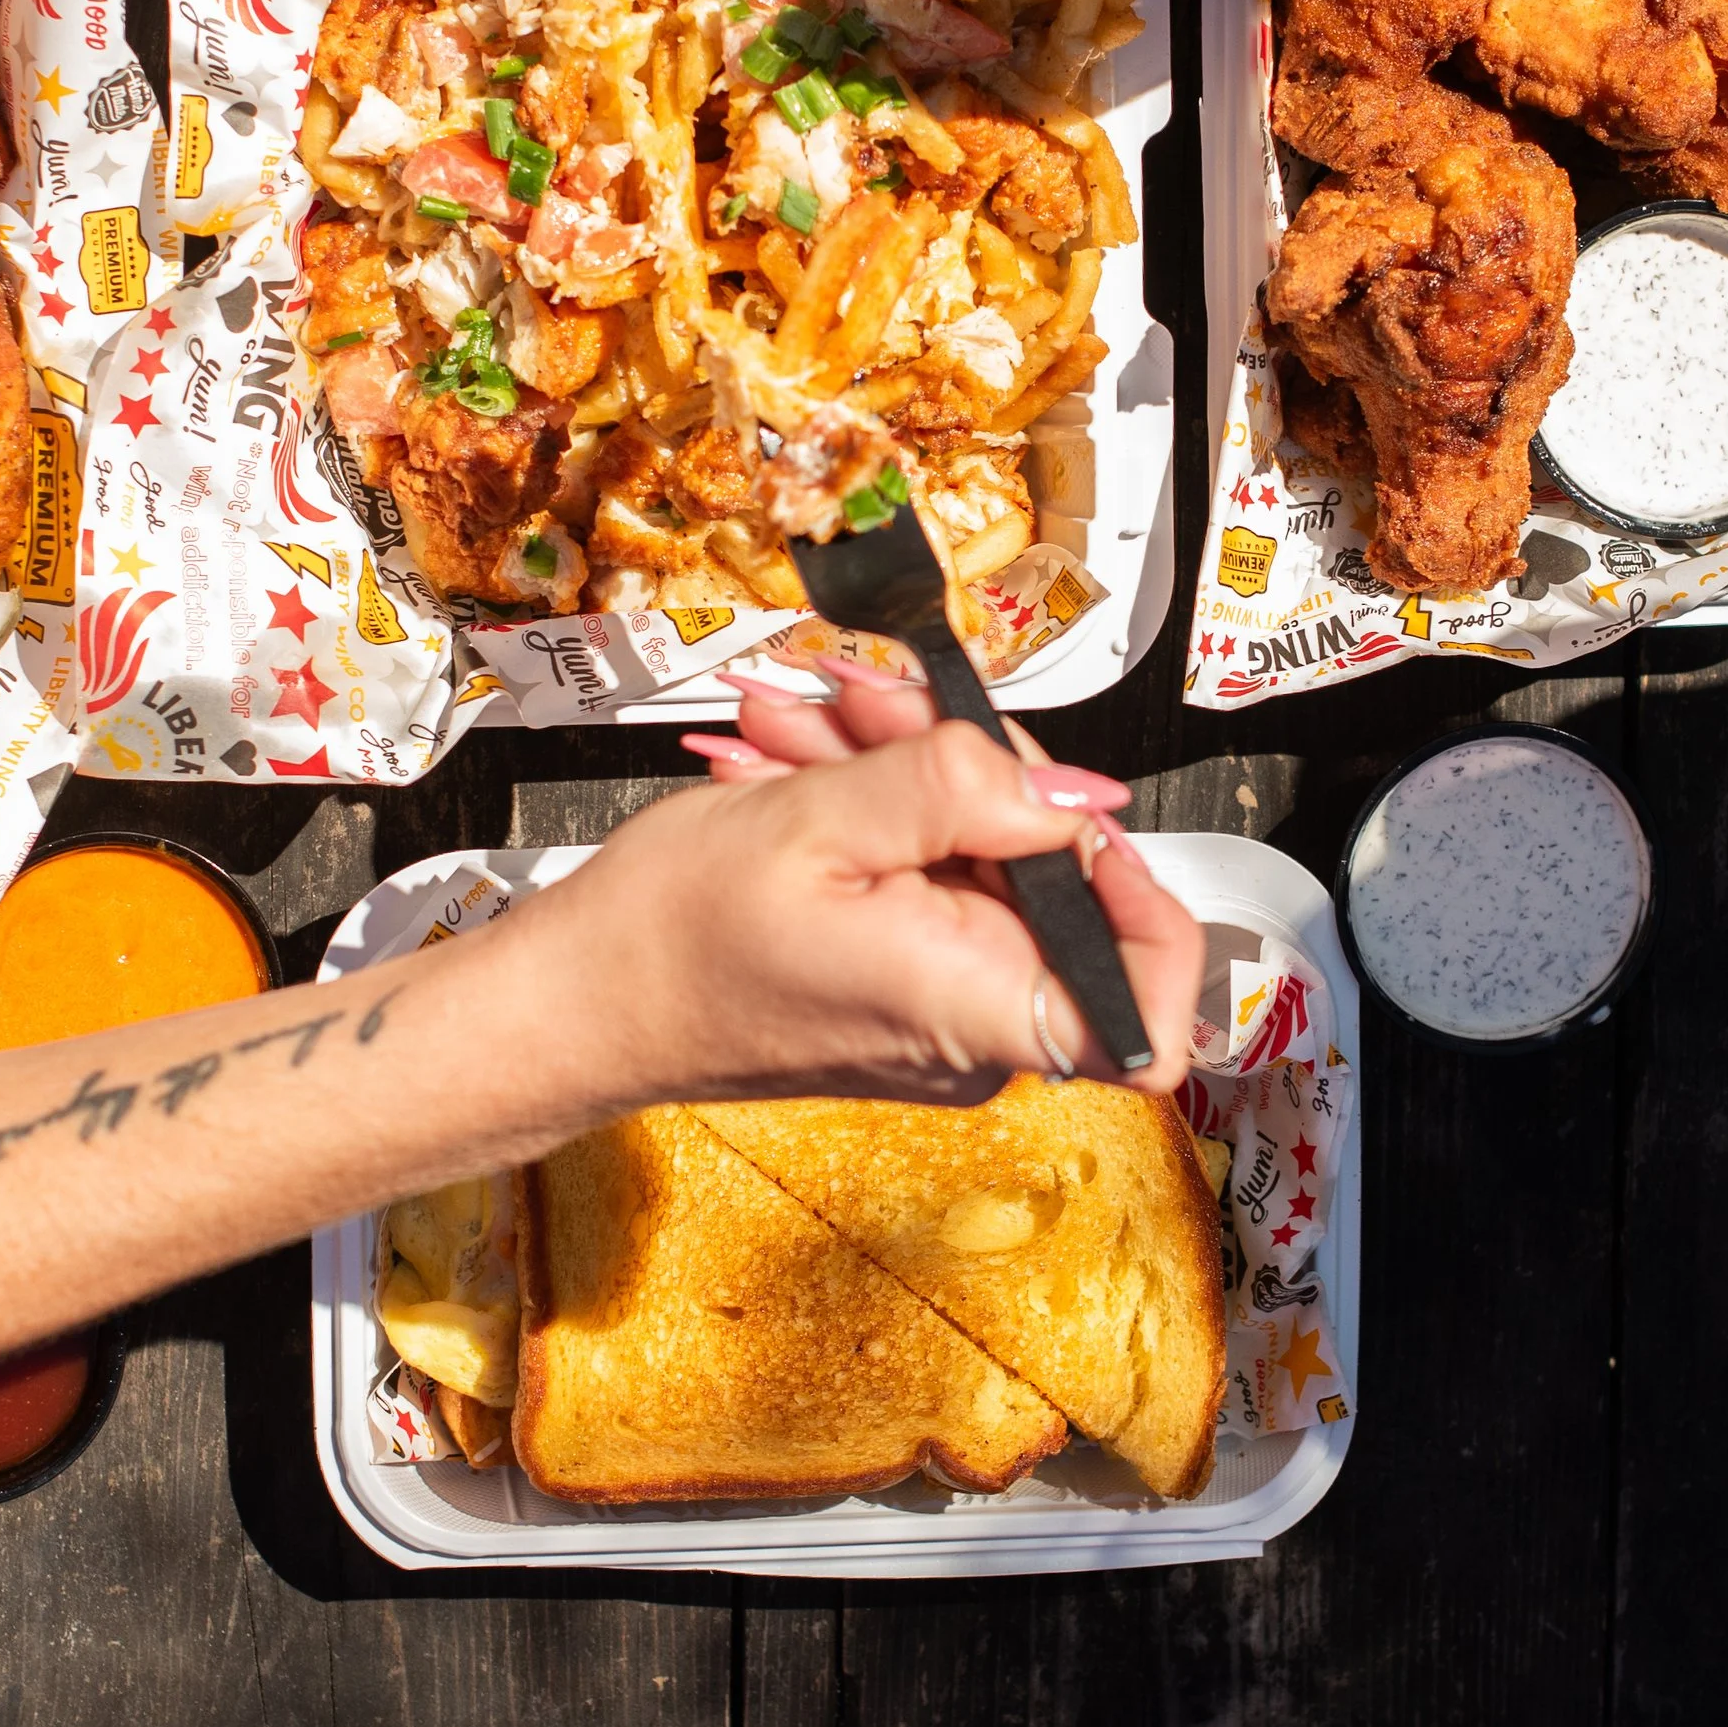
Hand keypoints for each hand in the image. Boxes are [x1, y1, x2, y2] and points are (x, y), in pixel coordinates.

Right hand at [519, 675, 1201, 1105]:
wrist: (576, 1002)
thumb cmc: (675, 937)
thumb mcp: (819, 822)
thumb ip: (961, 788)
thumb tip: (1077, 795)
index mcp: (978, 1008)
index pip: (1151, 1014)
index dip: (1144, 899)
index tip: (1071, 812)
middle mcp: (973, 1025)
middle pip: (1050, 886)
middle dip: (972, 770)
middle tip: (875, 701)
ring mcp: (932, 1002)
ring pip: (976, 861)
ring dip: (901, 769)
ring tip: (809, 718)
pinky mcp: (891, 975)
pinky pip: (921, 874)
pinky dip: (871, 805)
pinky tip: (797, 757)